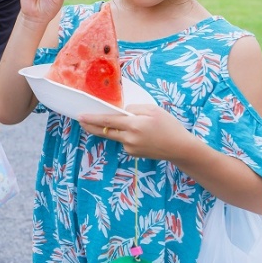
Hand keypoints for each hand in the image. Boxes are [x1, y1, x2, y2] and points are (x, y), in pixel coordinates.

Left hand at [76, 104, 193, 160]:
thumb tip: (121, 112)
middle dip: (91, 126)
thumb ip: (133, 109)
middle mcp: (129, 138)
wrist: (180, 148)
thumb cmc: (169, 126)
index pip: (107, 120)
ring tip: (130, 126)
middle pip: (105, 131)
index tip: (80, 116)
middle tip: (81, 121)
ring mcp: (130, 148)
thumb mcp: (153, 110)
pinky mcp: (133, 153)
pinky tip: (141, 135)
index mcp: (134, 125)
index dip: (92, 119)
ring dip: (114, 129)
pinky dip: (126, 136)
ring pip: (116, 135)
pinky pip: (125, 141)